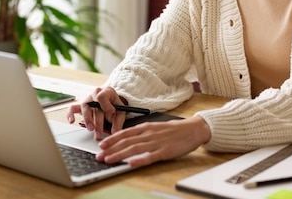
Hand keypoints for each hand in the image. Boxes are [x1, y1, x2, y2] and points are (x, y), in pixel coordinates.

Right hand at [66, 86, 125, 139]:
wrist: (110, 102)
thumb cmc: (115, 106)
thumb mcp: (121, 112)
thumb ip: (118, 121)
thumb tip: (115, 132)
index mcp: (107, 92)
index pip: (102, 95)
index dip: (106, 105)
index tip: (111, 113)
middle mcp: (95, 94)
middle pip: (93, 105)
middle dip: (97, 120)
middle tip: (99, 131)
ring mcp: (87, 100)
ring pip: (84, 107)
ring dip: (87, 119)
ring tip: (91, 129)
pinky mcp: (81, 106)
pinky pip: (72, 108)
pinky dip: (70, 114)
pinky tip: (72, 121)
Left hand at [96, 115, 210, 166]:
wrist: (192, 129)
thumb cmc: (173, 130)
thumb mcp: (155, 128)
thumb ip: (142, 133)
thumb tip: (126, 139)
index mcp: (146, 127)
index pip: (125, 133)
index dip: (112, 139)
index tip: (101, 145)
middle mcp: (149, 134)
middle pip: (126, 141)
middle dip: (111, 149)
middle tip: (99, 156)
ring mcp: (156, 142)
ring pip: (134, 149)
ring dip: (119, 155)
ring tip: (109, 160)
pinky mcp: (165, 151)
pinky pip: (150, 156)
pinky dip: (139, 160)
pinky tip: (130, 163)